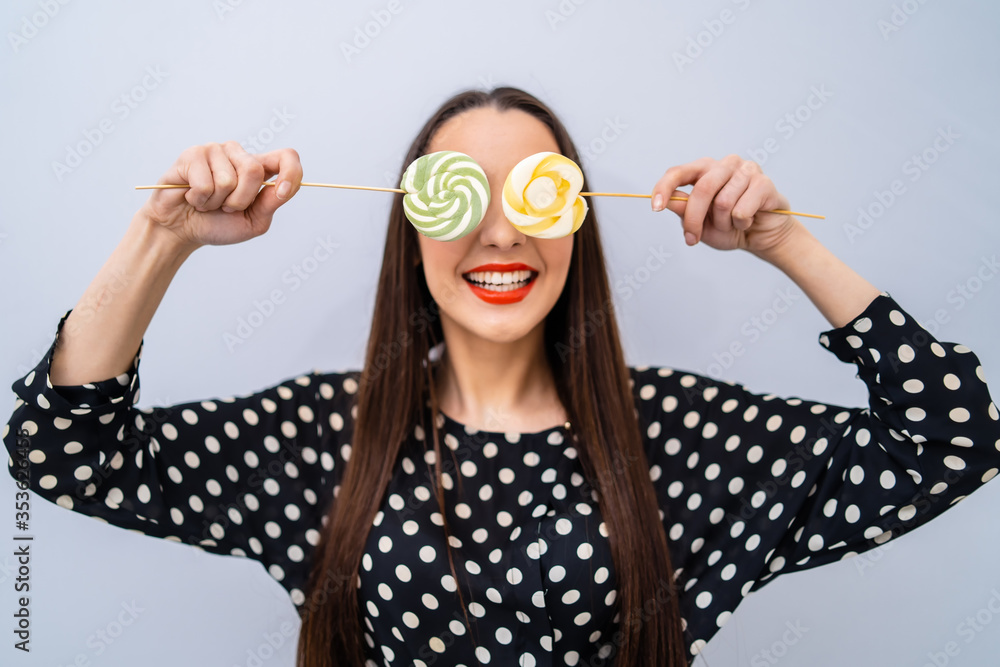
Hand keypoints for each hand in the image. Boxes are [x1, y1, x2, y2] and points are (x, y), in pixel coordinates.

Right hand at [139, 141, 302, 251]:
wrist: (182, 230)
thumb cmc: (218, 224)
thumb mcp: (254, 221)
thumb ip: (271, 203)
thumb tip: (284, 187)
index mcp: (259, 169)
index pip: (287, 157)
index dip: (291, 172)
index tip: (282, 193)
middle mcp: (239, 155)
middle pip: (254, 171)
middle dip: (240, 200)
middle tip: (226, 207)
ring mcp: (216, 151)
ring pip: (228, 179)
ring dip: (217, 201)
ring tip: (207, 201)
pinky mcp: (193, 154)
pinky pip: (205, 183)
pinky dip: (200, 199)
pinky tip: (193, 197)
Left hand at [650, 154, 797, 255]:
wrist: (762, 237)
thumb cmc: (730, 227)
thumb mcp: (700, 224)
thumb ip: (684, 210)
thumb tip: (667, 201)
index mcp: (705, 170)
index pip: (678, 172)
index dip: (664, 188)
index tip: (655, 207)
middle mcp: (725, 164)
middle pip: (702, 189)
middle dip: (694, 219)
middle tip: (692, 239)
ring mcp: (746, 170)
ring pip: (723, 202)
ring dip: (723, 224)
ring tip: (732, 224)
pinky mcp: (764, 182)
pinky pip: (741, 210)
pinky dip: (741, 224)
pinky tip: (748, 221)